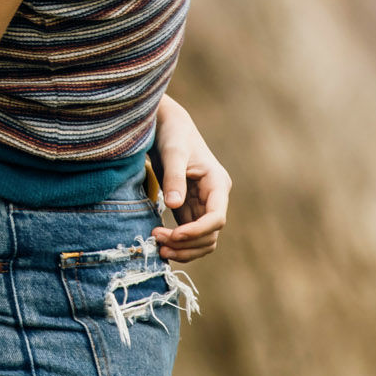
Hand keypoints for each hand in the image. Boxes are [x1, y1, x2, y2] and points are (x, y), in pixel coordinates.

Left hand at [152, 96, 230, 262]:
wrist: (167, 126)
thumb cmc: (173, 133)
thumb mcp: (172, 151)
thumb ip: (174, 177)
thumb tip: (173, 205)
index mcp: (217, 184)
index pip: (216, 218)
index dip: (197, 231)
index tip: (174, 234)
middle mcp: (214, 198)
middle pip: (210, 234)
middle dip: (187, 243)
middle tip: (157, 240)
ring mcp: (202, 205)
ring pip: (202, 239)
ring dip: (184, 249)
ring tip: (158, 248)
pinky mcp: (189, 208)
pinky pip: (190, 235)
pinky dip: (178, 244)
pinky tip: (160, 243)